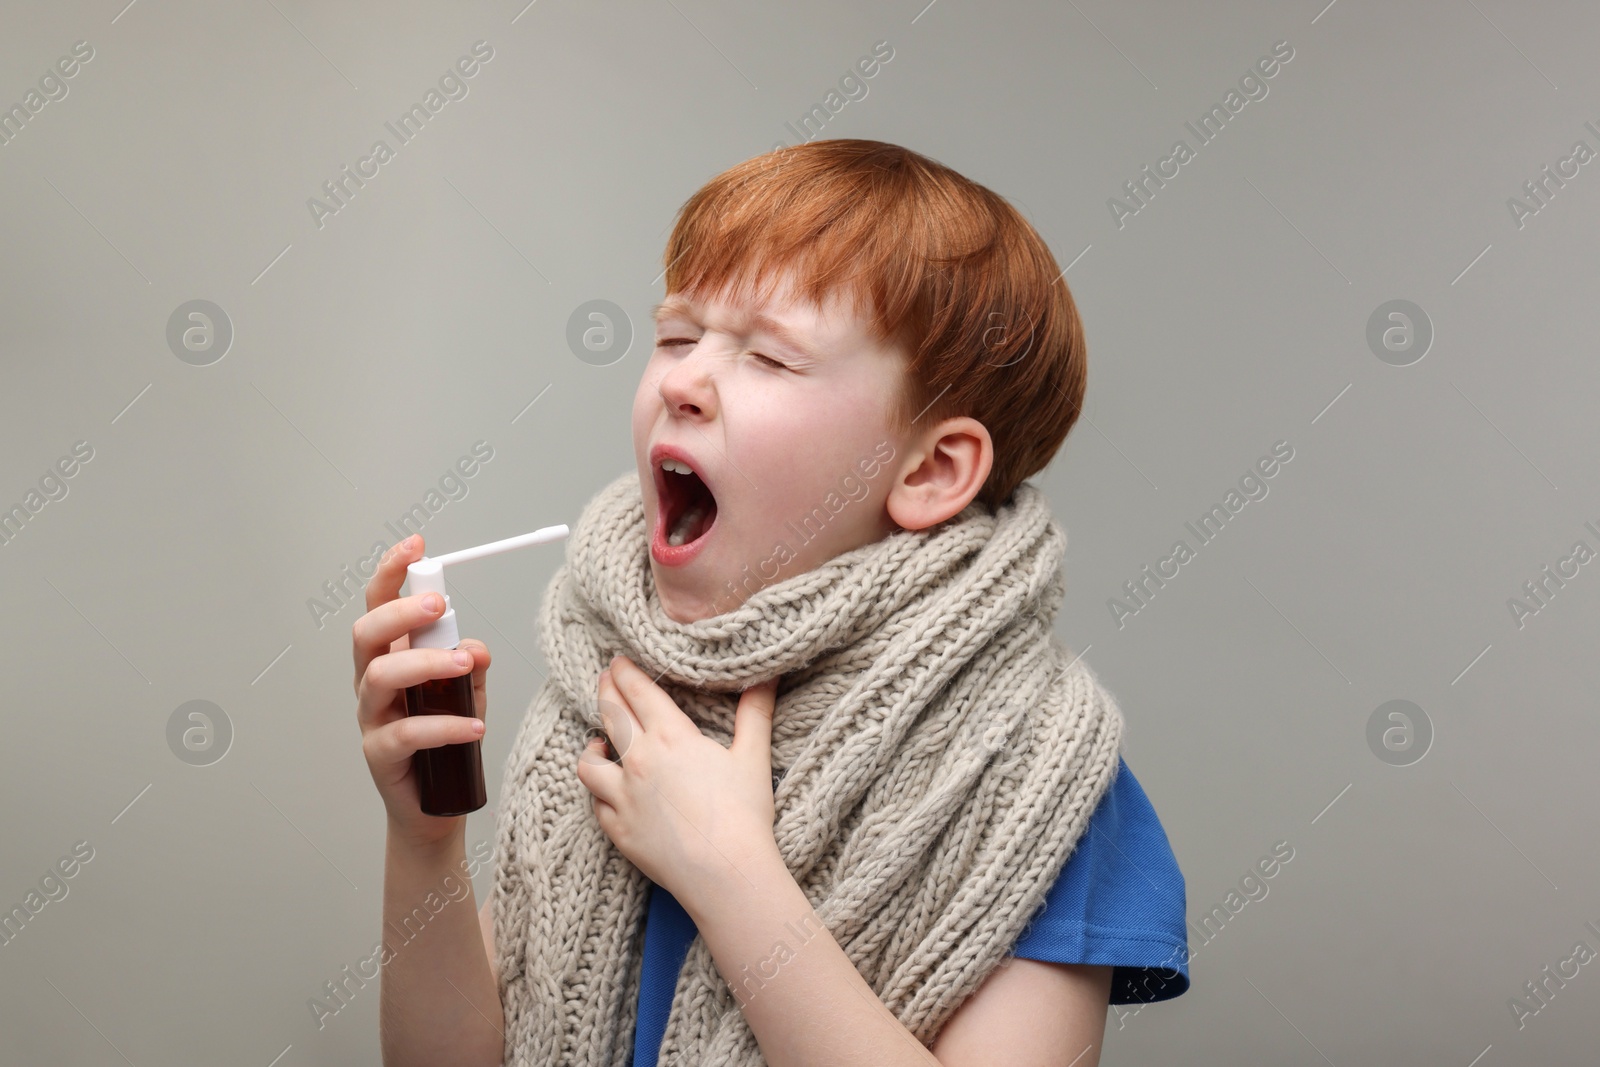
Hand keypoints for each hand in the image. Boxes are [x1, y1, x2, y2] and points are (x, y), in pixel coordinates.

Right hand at [352, 533, 491, 849]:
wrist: (434, 807)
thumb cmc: (446, 741)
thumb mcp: (467, 695)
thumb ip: (471, 667)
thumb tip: (477, 646)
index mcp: (390, 657)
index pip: (379, 606)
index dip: (391, 573)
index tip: (416, 545)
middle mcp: (372, 683)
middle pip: (366, 634)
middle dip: (401, 612)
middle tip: (443, 606)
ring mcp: (372, 718)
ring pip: (379, 677)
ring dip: (424, 664)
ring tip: (465, 665)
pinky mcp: (381, 755)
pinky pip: (406, 733)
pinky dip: (444, 726)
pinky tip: (474, 727)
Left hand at [575, 654, 781, 900]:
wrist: (725, 872)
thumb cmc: (743, 815)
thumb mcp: (753, 756)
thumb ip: (755, 712)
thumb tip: (766, 675)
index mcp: (671, 737)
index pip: (638, 692)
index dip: (625, 672)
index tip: (618, 661)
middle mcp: (639, 761)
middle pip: (610, 716)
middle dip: (605, 692)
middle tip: (605, 679)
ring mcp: (623, 797)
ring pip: (589, 763)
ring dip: (591, 748)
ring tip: (597, 743)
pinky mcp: (618, 830)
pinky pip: (597, 804)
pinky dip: (599, 793)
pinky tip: (607, 790)